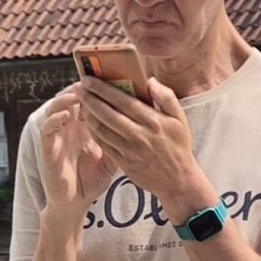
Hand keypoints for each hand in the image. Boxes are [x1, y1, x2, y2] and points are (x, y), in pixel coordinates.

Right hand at [37, 88, 108, 222]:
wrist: (75, 203)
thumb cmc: (92, 180)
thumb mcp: (112, 157)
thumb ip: (119, 140)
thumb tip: (139, 124)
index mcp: (84, 127)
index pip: (88, 101)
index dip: (96, 90)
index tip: (108, 79)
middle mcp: (69, 127)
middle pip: (71, 98)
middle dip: (81, 87)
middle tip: (91, 79)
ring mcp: (57, 136)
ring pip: (56, 107)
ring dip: (65, 98)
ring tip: (78, 92)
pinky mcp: (47, 147)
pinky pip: (47, 128)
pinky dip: (55, 118)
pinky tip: (67, 114)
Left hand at [76, 78, 206, 223]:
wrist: (178, 180)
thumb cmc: (179, 146)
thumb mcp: (180, 119)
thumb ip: (167, 97)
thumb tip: (150, 81)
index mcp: (152, 121)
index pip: (122, 100)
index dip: (103, 89)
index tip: (89, 80)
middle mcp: (139, 135)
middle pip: (107, 113)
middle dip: (90, 99)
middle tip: (79, 88)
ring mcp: (129, 150)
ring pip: (101, 129)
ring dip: (88, 115)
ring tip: (81, 104)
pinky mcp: (123, 162)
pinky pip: (103, 144)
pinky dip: (93, 132)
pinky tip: (89, 123)